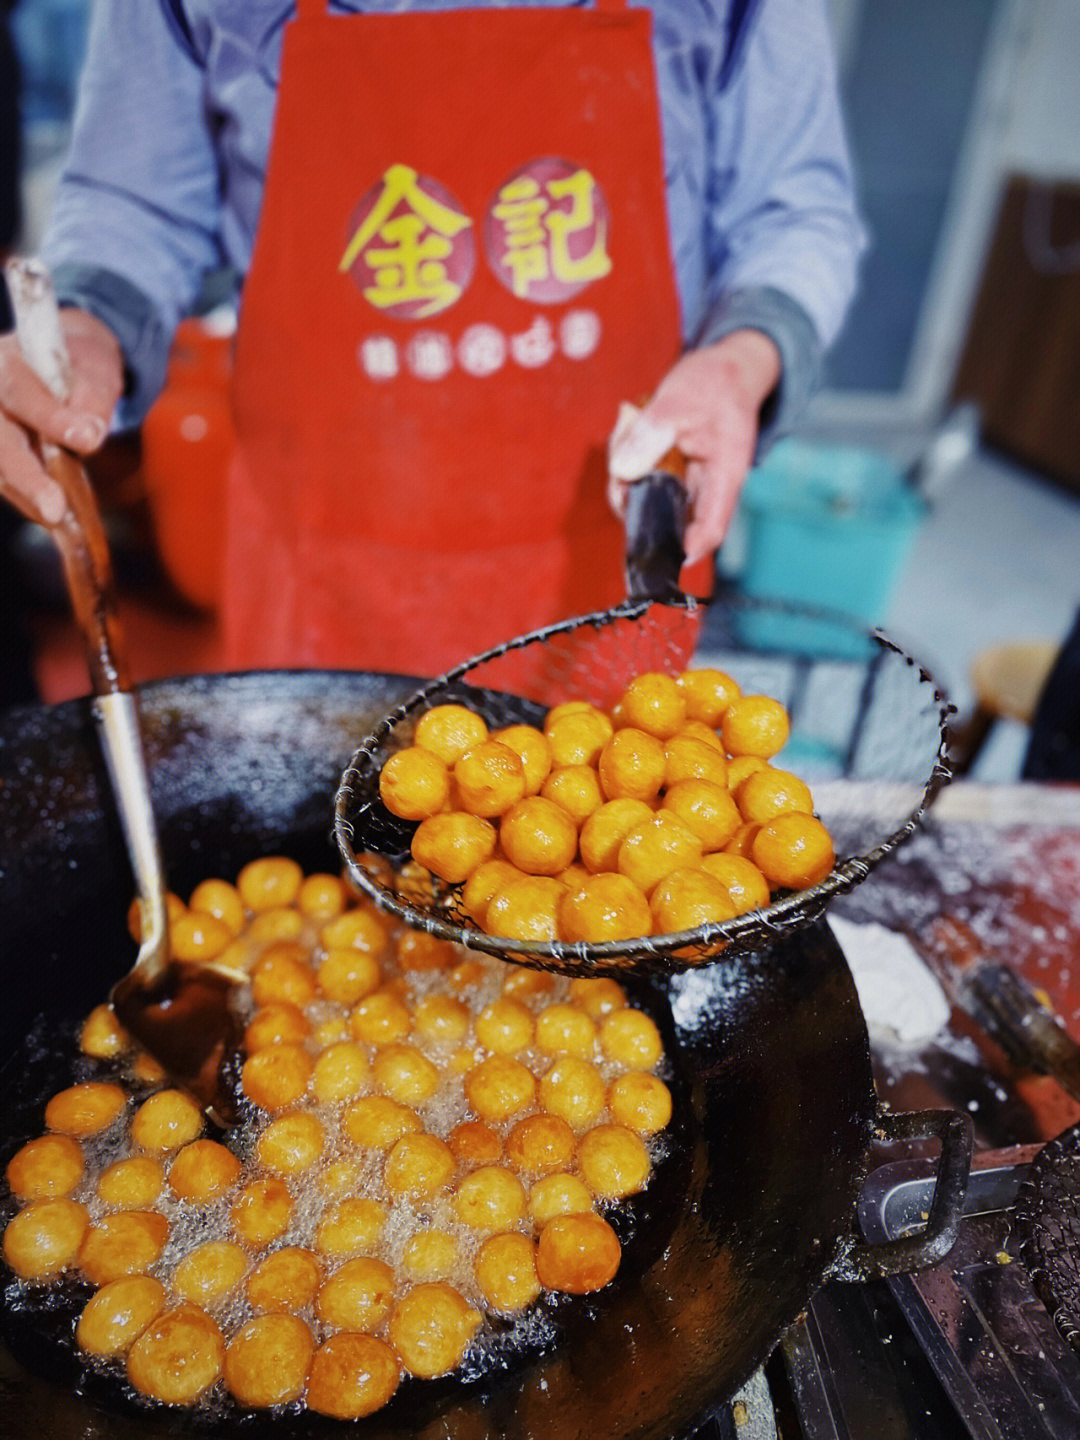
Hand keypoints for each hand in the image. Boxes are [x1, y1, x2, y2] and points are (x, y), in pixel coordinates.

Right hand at [0, 308, 123, 525]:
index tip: (86, 440)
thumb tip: (89, 437)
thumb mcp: (93, 369)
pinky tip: (56, 520)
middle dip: (26, 476)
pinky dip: (29, 503)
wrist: (54, 369)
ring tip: (61, 524)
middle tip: (55, 509)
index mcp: (6, 361)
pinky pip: (5, 481)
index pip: (20, 391)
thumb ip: (92, 396)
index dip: (50, 418)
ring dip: (28, 498)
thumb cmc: (75, 369)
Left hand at [608, 329, 781, 563]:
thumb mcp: (680, 399)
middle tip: (619, 481)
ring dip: (628, 479)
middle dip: (638, 505)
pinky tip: (629, 432)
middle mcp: (707, 485)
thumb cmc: (715, 382)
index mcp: (725, 474)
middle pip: (672, 517)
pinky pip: (643, 478)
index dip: (688, 549)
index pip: (712, 526)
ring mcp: (688, 479)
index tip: (660, 557)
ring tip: (627, 434)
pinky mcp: (672, 470)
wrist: (724, 367)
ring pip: (651, 498)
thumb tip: (623, 470)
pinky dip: (629, 461)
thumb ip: (652, 433)